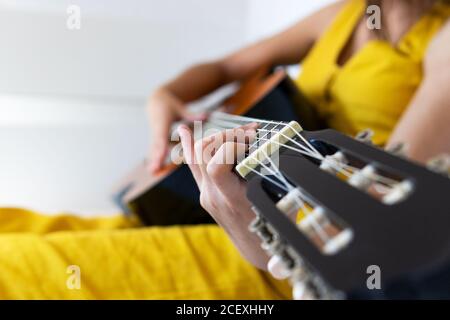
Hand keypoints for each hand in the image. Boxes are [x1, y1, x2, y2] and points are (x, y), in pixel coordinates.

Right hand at [147, 87, 205, 172]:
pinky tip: (153, 171)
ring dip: (154, 161)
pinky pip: (155, 150)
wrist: (155, 102)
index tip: (162, 156)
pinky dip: (154, 160)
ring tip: (153, 172)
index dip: (162, 147)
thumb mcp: (179, 108)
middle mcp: (157, 131)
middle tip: (154, 170)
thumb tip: (206, 115)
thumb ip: (191, 114)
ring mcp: (155, 136)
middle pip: (157, 146)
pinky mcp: (155, 139)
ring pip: (155, 150)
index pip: (162, 137)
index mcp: (162, 123)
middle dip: (156, 158)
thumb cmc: (169, 104)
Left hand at [178, 122, 269, 268]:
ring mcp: (205, 194)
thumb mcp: (278, 203)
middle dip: (226, 134)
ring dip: (212, 137)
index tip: (253, 138)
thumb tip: (280, 144)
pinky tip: (183, 131)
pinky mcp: (205, 193)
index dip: (232, 145)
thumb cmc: (272, 227)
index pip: (216, 166)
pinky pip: (193, 167)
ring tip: (228, 127)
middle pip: (203, 153)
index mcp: (230, 199)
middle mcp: (212, 196)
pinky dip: (190, 146)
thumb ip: (275, 176)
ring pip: (195, 157)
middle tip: (250, 130)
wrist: (255, 250)